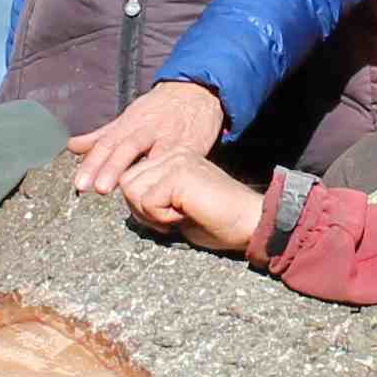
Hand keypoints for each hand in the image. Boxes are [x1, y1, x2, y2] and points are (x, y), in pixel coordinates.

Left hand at [65, 81, 227, 207]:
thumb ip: (100, 135)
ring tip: (130, 192)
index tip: (80, 184)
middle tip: (99, 188)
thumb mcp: (128, 117)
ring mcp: (170, 137)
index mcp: (130, 123)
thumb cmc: (158, 108)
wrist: (196, 92)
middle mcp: (148, 129)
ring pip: (153, 155)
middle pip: (127, 148)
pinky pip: (179, 162)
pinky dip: (171, 174)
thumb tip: (72, 147)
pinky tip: (164, 188)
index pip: (106, 144)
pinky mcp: (192, 146)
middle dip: (112, 168)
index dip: (93, 164)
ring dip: (142, 173)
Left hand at [134, 151, 270, 256]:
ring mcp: (176, 160)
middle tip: (174, 218)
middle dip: (142, 210)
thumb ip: (152, 198)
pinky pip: (147, 201)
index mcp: (172, 158)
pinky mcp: (179, 173)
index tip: (172, 216)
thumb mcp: (175, 207)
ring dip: (151, 213)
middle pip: (126, 183)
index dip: (142, 206)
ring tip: (180, 214)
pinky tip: (187, 214)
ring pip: (131, 190)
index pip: (131, 178)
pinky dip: (162, 218)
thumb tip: (126, 200)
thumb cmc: (217, 222)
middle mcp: (173, 154)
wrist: (249, 222)